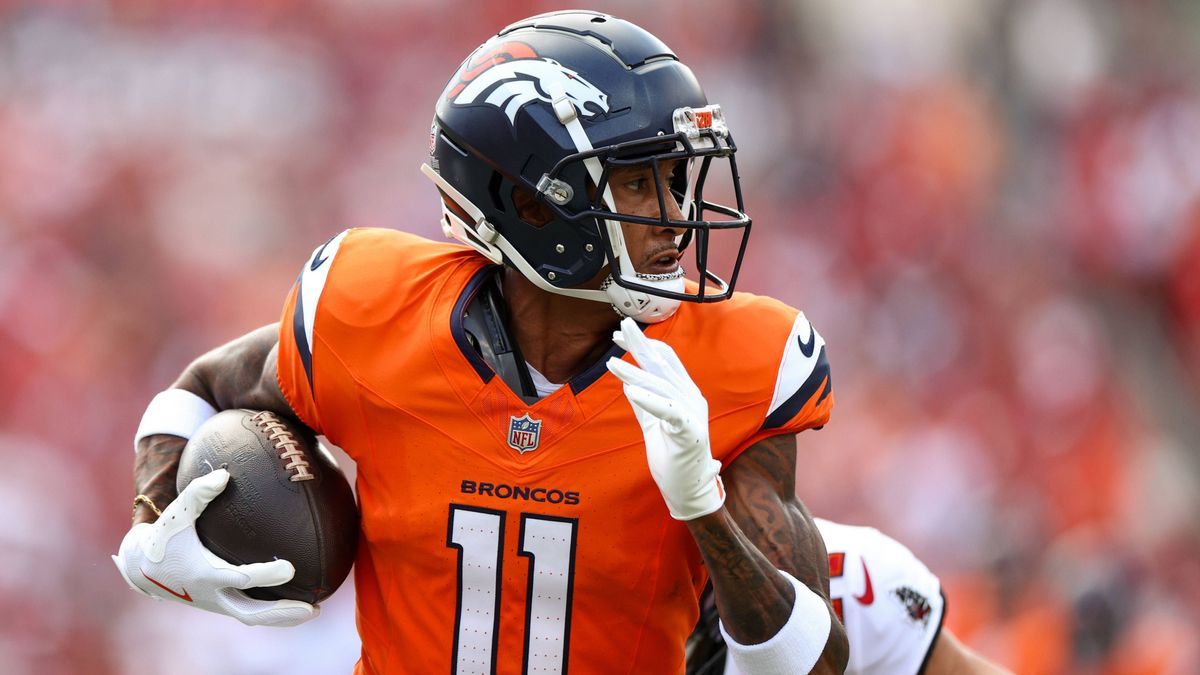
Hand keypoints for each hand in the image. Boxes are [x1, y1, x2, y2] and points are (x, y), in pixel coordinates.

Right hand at [111, 468, 318, 626]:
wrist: (142, 568)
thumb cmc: (164, 536)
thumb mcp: (175, 514)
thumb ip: (197, 493)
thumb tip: (224, 475)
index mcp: (204, 575)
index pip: (240, 579)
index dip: (265, 575)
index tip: (290, 568)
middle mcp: (212, 595)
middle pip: (251, 613)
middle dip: (280, 613)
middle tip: (311, 608)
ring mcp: (216, 603)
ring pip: (252, 617)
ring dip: (281, 618)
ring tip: (313, 611)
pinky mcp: (220, 604)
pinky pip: (249, 612)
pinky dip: (272, 613)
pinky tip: (296, 603)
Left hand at [606, 317, 724, 520]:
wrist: (688, 489)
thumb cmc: (673, 456)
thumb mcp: (653, 423)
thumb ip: (644, 402)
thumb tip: (628, 381)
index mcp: (684, 393)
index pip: (663, 361)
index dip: (643, 345)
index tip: (619, 334)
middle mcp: (691, 398)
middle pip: (663, 366)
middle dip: (641, 345)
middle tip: (621, 327)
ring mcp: (693, 414)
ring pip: (661, 386)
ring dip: (634, 373)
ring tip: (612, 363)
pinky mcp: (690, 432)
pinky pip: (669, 411)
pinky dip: (650, 400)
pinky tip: (631, 390)